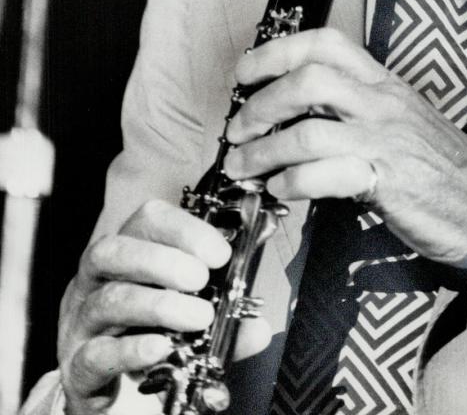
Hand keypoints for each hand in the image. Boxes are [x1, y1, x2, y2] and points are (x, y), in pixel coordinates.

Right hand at [57, 199, 270, 413]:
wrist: (97, 377)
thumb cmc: (141, 328)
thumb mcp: (182, 313)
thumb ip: (222, 318)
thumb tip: (257, 329)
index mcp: (126, 253)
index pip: (147, 220)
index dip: (184, 229)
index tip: (219, 252)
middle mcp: (97, 279)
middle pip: (115, 251)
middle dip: (162, 260)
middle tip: (201, 279)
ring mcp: (83, 321)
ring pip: (109, 299)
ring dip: (159, 305)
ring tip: (197, 316)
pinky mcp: (78, 364)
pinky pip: (98, 352)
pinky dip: (132, 349)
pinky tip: (160, 346)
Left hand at [224, 27, 466, 270]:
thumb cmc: (438, 163)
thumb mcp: (398, 117)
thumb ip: (354, 106)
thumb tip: (294, 111)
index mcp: (382, 82)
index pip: (325, 44)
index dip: (276, 52)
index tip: (245, 73)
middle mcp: (382, 102)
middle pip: (308, 80)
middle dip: (261, 103)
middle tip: (238, 129)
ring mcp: (384, 140)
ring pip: (307, 131)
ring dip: (262, 151)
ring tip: (244, 167)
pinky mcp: (385, 181)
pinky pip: (324, 175)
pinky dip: (291, 182)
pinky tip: (279, 190)